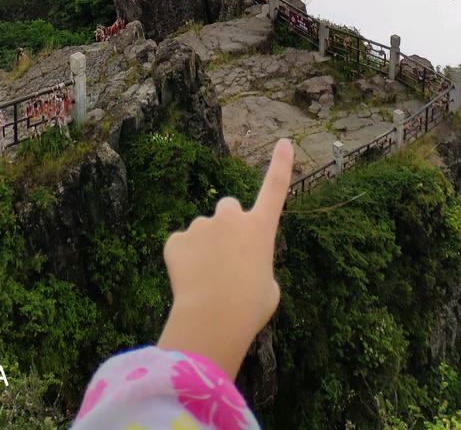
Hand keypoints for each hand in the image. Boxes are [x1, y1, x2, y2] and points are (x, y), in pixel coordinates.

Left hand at [156, 138, 293, 378]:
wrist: (212, 318)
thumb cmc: (248, 308)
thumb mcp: (267, 289)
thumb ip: (255, 268)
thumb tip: (242, 269)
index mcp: (260, 229)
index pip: (275, 189)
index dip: (281, 165)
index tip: (284, 142)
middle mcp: (231, 218)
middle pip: (228, 207)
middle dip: (227, 224)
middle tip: (226, 255)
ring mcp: (202, 226)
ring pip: (203, 231)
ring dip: (205, 248)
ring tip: (208, 282)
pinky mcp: (176, 240)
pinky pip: (181, 248)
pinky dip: (183, 263)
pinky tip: (188, 284)